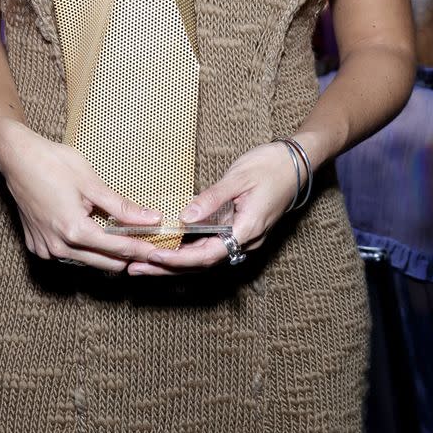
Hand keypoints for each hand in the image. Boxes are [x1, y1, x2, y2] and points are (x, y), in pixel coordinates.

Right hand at [0, 117, 163, 270]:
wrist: (16, 158)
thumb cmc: (53, 163)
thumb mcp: (91, 182)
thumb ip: (121, 206)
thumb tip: (151, 218)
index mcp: (73, 230)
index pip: (116, 248)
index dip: (140, 249)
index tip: (158, 249)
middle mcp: (58, 247)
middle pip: (103, 261)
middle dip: (127, 256)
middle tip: (148, 248)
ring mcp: (45, 249)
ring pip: (85, 261)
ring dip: (106, 255)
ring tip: (127, 242)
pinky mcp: (37, 245)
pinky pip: (68, 255)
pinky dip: (84, 250)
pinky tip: (97, 238)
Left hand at [128, 141, 301, 276]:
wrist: (298, 163)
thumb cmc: (270, 166)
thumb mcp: (238, 178)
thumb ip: (211, 200)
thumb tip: (184, 218)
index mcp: (247, 230)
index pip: (207, 254)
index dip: (178, 258)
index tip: (153, 256)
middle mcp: (246, 241)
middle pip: (202, 264)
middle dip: (168, 268)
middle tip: (135, 269)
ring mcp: (244, 238)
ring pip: (205, 259)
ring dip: (175, 263)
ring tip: (143, 263)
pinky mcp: (240, 231)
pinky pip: (211, 248)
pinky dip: (187, 251)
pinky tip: (168, 248)